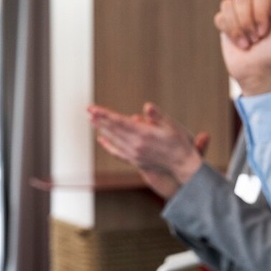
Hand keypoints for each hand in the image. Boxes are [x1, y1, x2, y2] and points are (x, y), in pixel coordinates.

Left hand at [88, 103, 205, 199]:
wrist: (182, 164)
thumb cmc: (179, 143)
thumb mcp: (172, 126)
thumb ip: (158, 116)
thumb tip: (147, 106)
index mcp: (144, 134)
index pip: (119, 122)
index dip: (105, 114)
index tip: (93, 108)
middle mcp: (136, 145)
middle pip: (113, 130)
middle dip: (99, 119)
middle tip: (88, 110)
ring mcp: (134, 154)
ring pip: (113, 140)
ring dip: (101, 129)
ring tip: (92, 120)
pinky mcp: (135, 160)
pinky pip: (117, 152)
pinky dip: (107, 145)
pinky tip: (101, 139)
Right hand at [214, 0, 270, 94]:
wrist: (260, 71)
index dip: (260, 13)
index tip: (265, 32)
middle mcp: (256, 3)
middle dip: (248, 23)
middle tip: (257, 39)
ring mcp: (240, 12)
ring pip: (228, 5)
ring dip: (238, 29)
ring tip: (248, 42)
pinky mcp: (226, 22)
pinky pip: (220, 16)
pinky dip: (229, 32)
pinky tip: (239, 42)